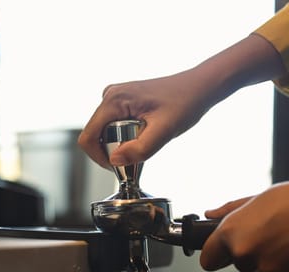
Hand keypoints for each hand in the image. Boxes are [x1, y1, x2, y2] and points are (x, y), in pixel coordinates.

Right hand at [78, 34, 285, 168]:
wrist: (200, 86)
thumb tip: (114, 161)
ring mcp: (115, 97)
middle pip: (95, 135)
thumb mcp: (164, 131)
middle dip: (112, 150)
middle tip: (138, 154)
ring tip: (146, 140)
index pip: (88, 137)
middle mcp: (110, 95)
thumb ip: (139, 149)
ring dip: (119, 143)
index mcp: (114, 100)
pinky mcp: (122, 101)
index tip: (118, 167)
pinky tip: (145, 133)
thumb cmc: (186, 102)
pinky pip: (113, 125)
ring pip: (104, 132)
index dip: (98, 158)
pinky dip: (124, 135)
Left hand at [200, 169, 288, 271]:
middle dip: (249, 253)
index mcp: (232, 233)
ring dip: (272, 259)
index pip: (208, 259)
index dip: (215, 254)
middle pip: (238, 264)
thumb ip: (230, 211)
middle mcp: (247, 254)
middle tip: (269, 234)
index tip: (220, 252)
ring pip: (264, 269)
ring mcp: (270, 270)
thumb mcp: (257, 198)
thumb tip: (210, 215)